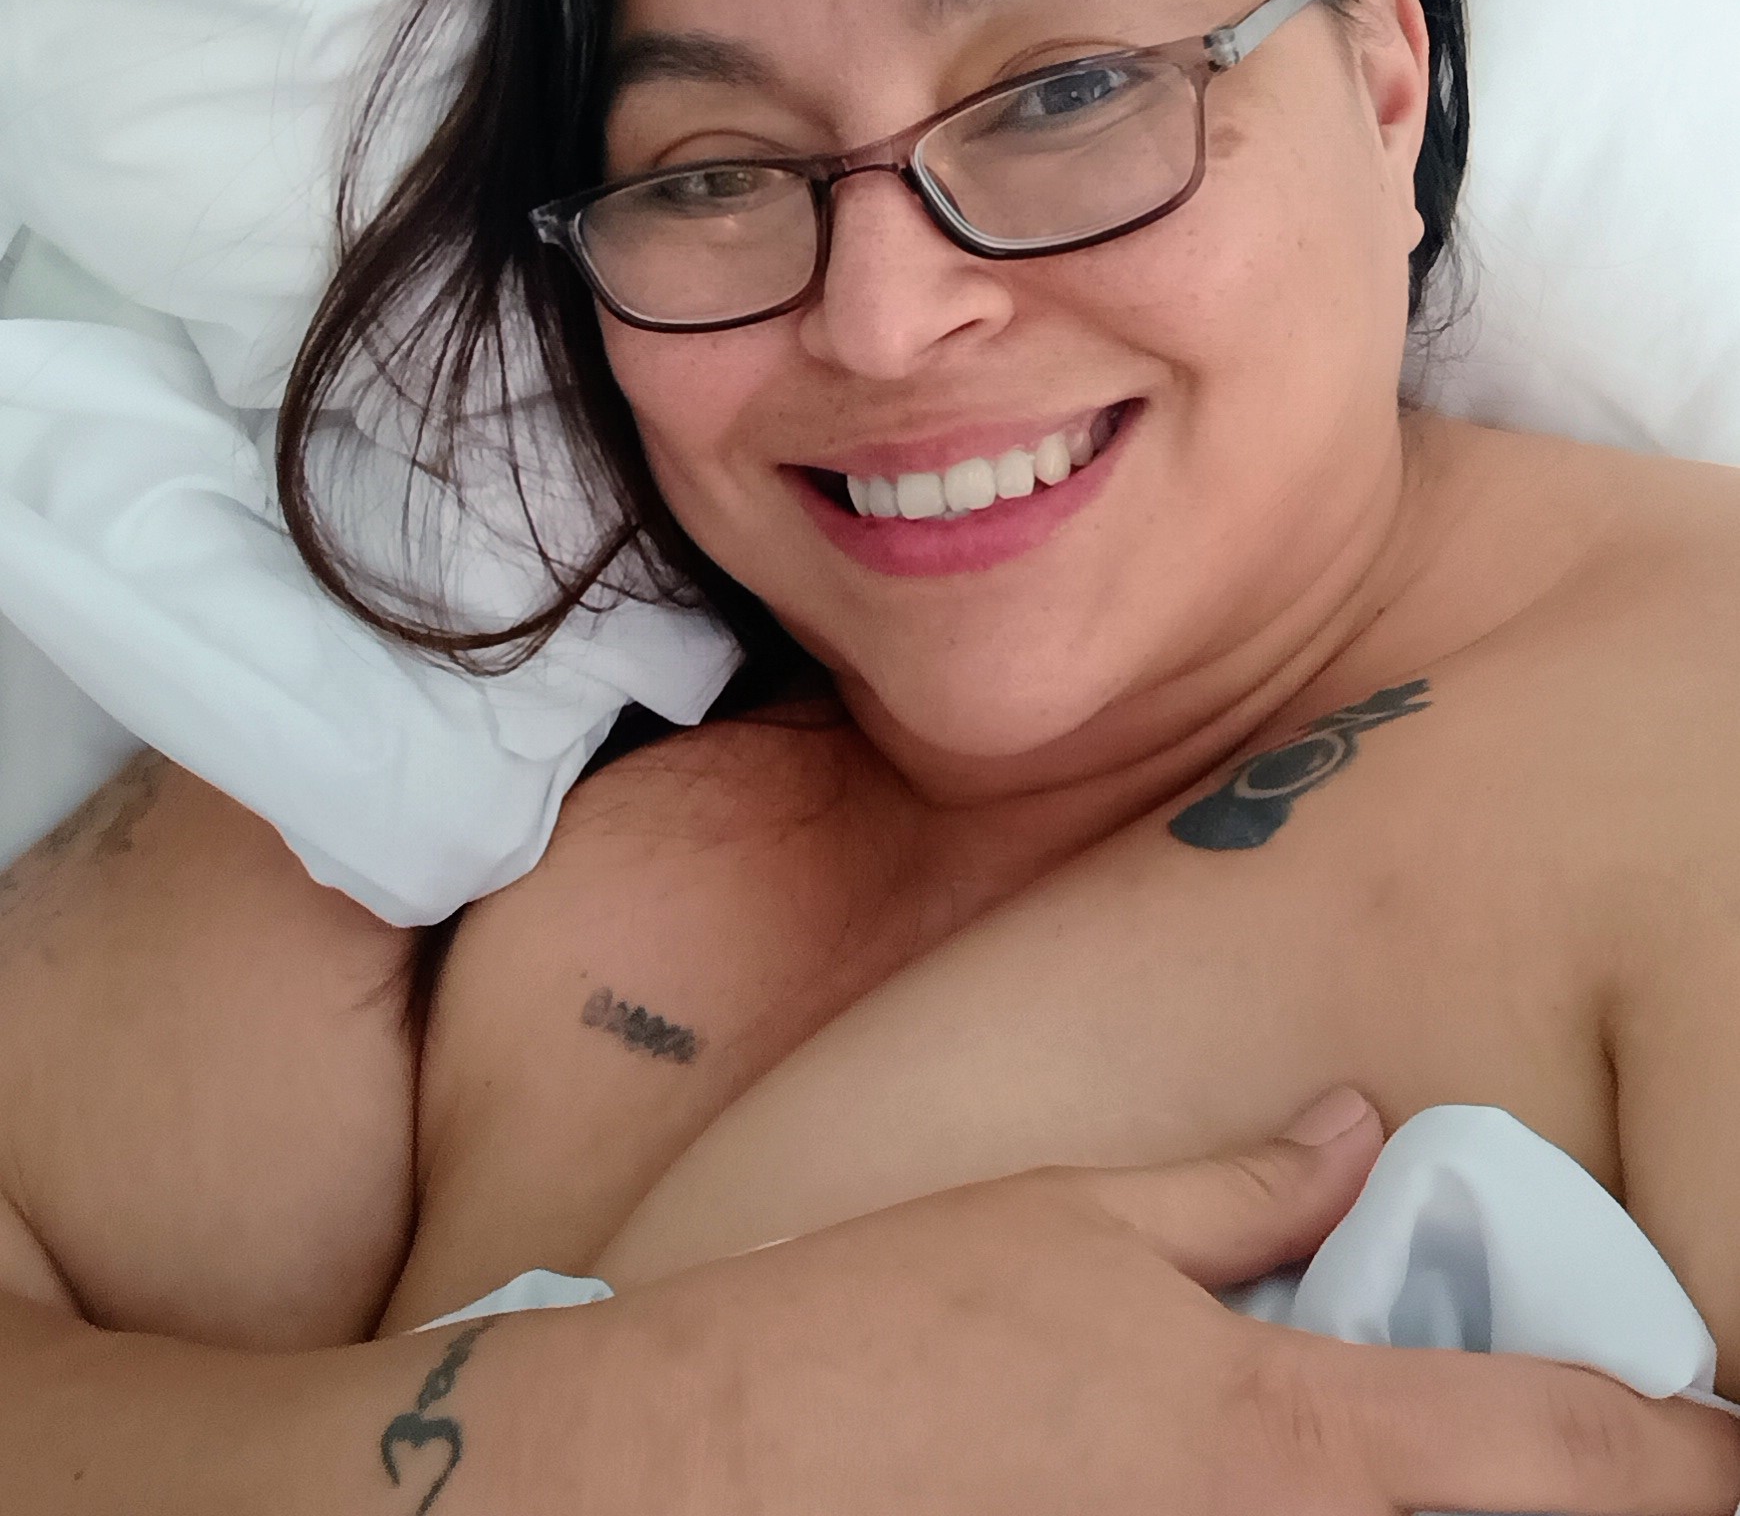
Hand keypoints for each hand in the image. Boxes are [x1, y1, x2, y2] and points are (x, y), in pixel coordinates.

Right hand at [575, 1089, 1739, 1513]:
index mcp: (1286, 1436)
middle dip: (1579, 1501)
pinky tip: (1293, 1493)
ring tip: (1438, 1461)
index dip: (1679, 1452)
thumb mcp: (1075, 1222)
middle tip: (1596, 1456)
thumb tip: (1360, 1128)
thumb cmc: (890, 1332)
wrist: (715, 1474)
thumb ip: (1244, 1190)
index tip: (1730, 1433)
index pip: (1555, 1455)